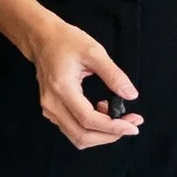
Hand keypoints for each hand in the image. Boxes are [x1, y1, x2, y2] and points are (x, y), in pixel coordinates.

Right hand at [25, 14, 142, 151]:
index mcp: (62, 88)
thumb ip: (113, 75)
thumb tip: (131, 95)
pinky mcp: (51, 110)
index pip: (88, 120)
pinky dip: (91, 128)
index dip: (113, 127)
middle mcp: (52, 104)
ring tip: (118, 117)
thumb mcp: (94, 52)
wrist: (42, 39)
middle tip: (131, 124)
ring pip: (77, 137)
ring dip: (101, 134)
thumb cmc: (66, 41)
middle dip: (110, 135)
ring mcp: (49, 109)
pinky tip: (102, 111)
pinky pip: (72, 129)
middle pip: (82, 136)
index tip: (133, 126)